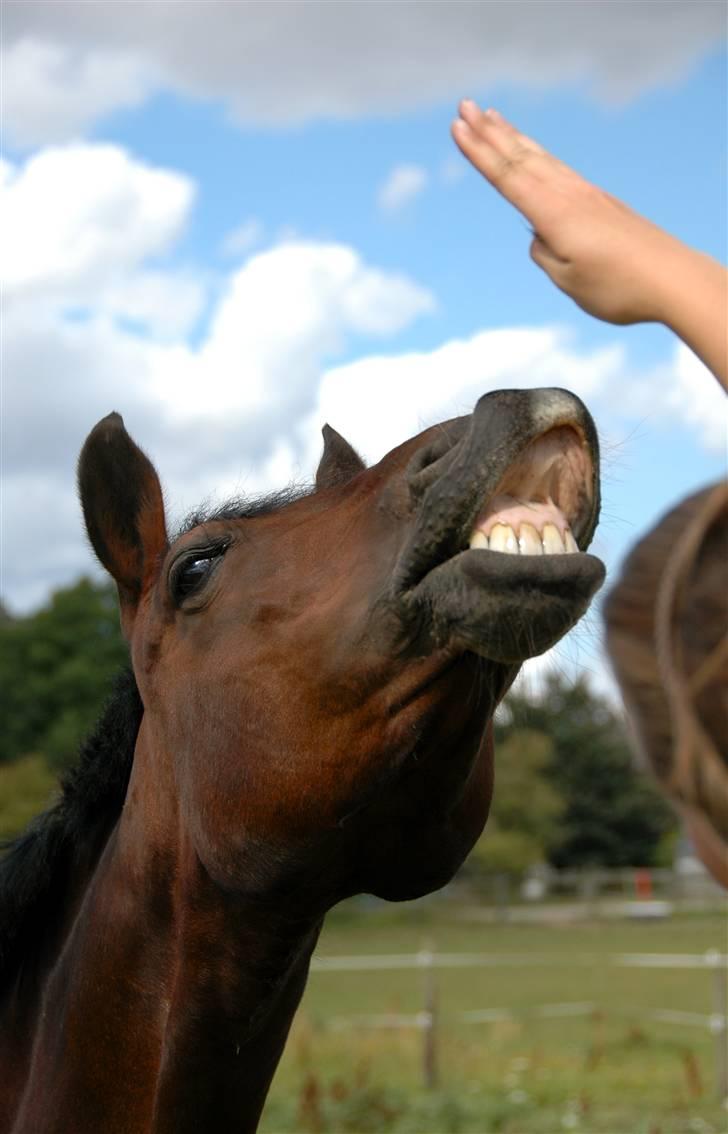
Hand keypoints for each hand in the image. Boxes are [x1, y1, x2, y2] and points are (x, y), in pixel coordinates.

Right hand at [452, 101, 686, 324]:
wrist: (672, 280)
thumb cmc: (618, 287)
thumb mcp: (569, 279)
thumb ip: (544, 254)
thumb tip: (539, 234)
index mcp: (555, 215)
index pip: (508, 177)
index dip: (479, 153)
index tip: (456, 127)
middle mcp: (569, 196)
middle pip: (521, 157)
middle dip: (490, 132)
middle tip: (464, 105)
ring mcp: (587, 195)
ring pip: (541, 159)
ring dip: (513, 137)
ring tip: (492, 117)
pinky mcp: (600, 202)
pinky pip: (559, 170)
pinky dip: (539, 155)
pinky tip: (534, 155)